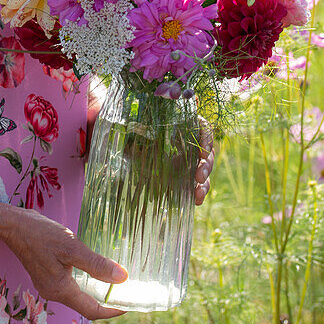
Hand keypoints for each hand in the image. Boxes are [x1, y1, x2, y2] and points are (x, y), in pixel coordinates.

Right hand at [2, 205, 127, 320]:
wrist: (13, 226)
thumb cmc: (41, 235)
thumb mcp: (72, 247)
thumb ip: (96, 264)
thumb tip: (122, 278)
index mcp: (61, 290)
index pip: (92, 311)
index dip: (111, 311)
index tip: (129, 306)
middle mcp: (53, 293)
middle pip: (85, 305)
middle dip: (105, 302)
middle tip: (124, 293)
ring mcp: (47, 285)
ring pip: (77, 295)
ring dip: (94, 292)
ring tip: (112, 281)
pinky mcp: (45, 276)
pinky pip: (68, 286)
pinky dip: (83, 283)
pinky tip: (91, 270)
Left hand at [85, 92, 215, 206]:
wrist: (116, 140)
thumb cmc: (126, 127)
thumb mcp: (128, 122)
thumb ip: (133, 122)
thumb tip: (128, 125)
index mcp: (180, 123)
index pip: (201, 127)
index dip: (206, 138)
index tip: (203, 151)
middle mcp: (186, 140)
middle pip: (205, 150)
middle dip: (206, 164)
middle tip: (199, 177)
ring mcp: (185, 158)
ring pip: (203, 168)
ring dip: (204, 182)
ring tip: (198, 194)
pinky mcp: (180, 174)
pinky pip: (194, 182)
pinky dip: (197, 191)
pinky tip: (196, 201)